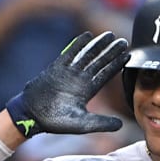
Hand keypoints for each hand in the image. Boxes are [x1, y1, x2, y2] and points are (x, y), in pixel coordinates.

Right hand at [6, 31, 128, 137]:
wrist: (32, 116)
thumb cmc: (56, 122)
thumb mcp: (82, 124)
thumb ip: (101, 123)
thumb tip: (121, 125)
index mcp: (87, 91)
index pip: (105, 74)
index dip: (116, 65)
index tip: (128, 55)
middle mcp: (79, 79)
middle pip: (98, 62)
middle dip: (111, 51)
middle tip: (123, 41)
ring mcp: (67, 73)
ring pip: (86, 55)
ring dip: (97, 45)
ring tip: (109, 35)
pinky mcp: (55, 69)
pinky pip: (68, 54)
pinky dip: (77, 45)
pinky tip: (87, 36)